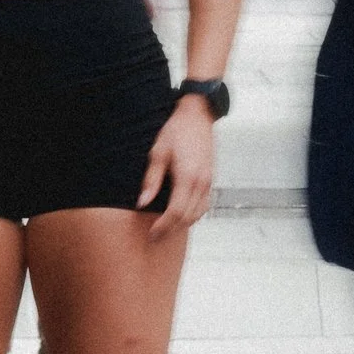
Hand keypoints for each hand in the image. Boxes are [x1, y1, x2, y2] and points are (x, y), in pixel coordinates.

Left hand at [140, 91, 218, 237]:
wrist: (198, 116)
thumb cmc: (176, 131)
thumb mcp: (158, 152)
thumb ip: (151, 180)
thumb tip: (142, 203)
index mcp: (187, 177)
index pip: (176, 212)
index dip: (163, 226)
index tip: (152, 234)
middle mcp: (201, 183)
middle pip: (188, 218)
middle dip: (171, 230)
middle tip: (155, 237)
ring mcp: (209, 182)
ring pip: (198, 214)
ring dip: (183, 225)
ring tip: (166, 229)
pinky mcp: (211, 179)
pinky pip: (204, 205)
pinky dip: (193, 215)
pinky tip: (181, 216)